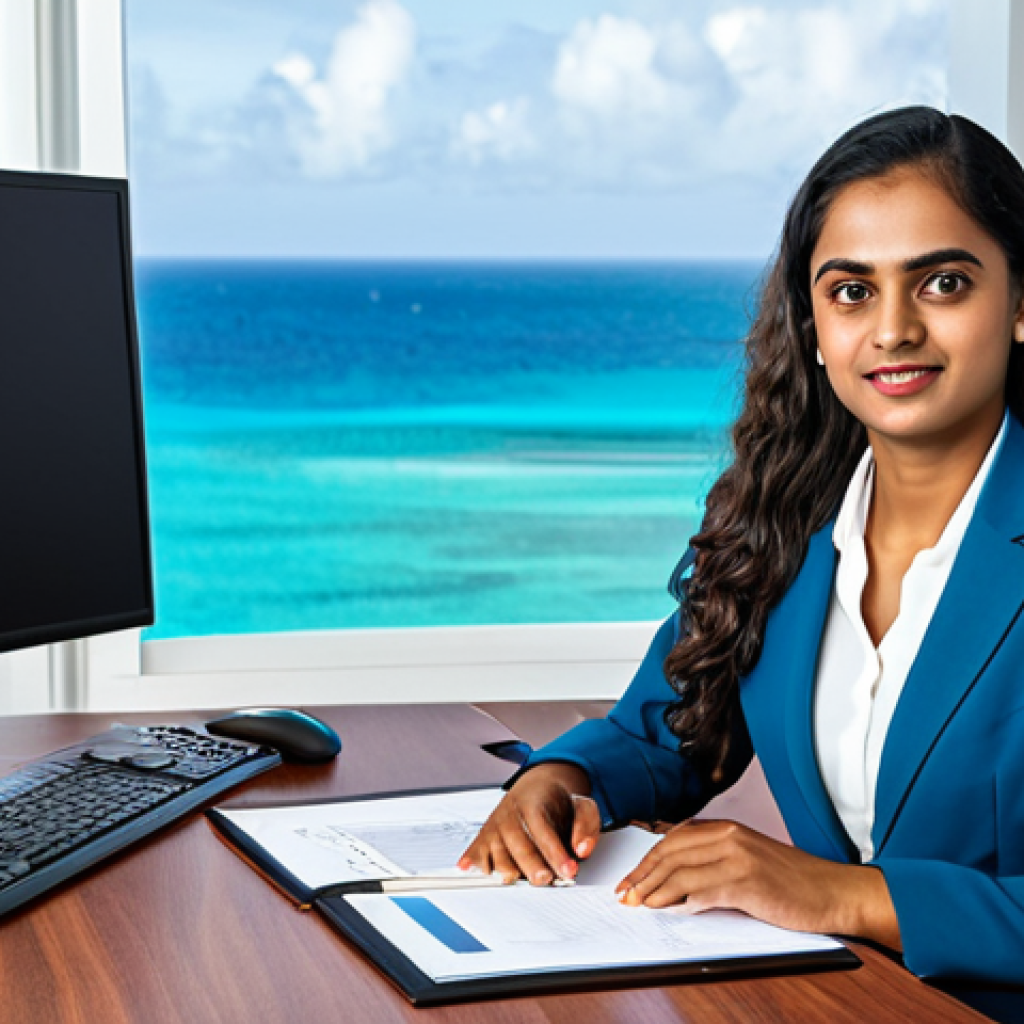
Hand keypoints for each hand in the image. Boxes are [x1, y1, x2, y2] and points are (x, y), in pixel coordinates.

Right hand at [458, 762, 600, 884]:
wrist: (537, 784)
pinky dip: (471, 860)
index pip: (543, 831)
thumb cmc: (558, 800)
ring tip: (519, 880)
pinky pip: (475, 850)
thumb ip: (587, 825)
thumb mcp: (582, 804)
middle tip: (545, 880)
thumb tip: (582, 850)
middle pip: (518, 845)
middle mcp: (511, 814)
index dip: (556, 852)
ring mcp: (496, 825)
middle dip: (531, 865)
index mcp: (534, 803)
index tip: (569, 870)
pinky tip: (468, 868)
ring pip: (497, 854)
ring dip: (508, 870)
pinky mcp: (485, 836)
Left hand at [615, 819, 900, 948]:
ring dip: (653, 889)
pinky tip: (669, 910)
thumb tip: (676, 881)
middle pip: (670, 852)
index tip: (630, 878)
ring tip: (639, 904)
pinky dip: (680, 902)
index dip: (647, 859)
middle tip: (625, 893)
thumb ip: (714, 861)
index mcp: (727, 828)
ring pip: (680, 870)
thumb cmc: (793, 881)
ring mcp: (737, 857)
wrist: (833, 891)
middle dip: (642, 874)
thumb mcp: (749, 859)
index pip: (673, 839)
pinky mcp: (746, 881)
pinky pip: (701, 891)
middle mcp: (729, 836)